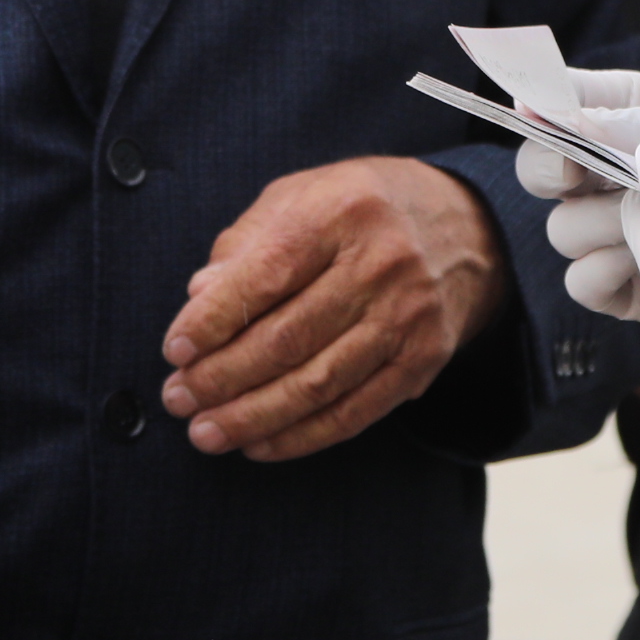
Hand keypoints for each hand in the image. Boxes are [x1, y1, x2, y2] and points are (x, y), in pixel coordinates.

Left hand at [165, 156, 508, 460]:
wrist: (465, 227)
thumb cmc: (359, 210)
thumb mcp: (301, 196)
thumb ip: (246, 243)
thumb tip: (199, 296)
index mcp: (340, 211)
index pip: (266, 273)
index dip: (214, 318)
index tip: (175, 349)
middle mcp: (380, 264)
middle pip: (288, 338)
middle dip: (222, 378)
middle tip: (178, 399)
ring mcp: (406, 317)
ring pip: (318, 384)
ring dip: (253, 417)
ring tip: (206, 432)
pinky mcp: (423, 360)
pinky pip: (354, 412)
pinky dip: (302, 435)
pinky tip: (259, 444)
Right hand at [514, 71, 639, 319]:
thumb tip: (571, 115)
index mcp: (629, 115)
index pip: (556, 103)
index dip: (539, 110)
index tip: (541, 118)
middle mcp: (610, 170)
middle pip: (539, 172)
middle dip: (555, 174)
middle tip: (588, 176)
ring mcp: (616, 228)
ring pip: (562, 231)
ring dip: (601, 227)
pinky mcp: (629, 282)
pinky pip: (583, 284)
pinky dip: (606, 275)